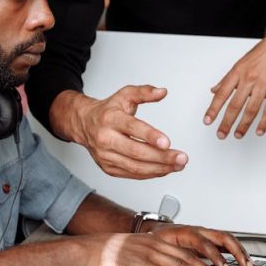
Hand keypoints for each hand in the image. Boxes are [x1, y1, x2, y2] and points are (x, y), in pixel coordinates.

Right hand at [66, 86, 186, 178]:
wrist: (84, 124)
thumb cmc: (107, 111)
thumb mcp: (125, 95)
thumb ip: (144, 92)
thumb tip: (162, 92)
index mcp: (110, 119)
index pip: (132, 128)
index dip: (150, 136)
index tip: (167, 142)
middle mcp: (105, 139)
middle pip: (136, 152)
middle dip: (162, 157)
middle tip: (181, 157)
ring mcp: (106, 156)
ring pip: (136, 167)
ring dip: (160, 168)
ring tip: (178, 165)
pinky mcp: (108, 168)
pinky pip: (132, 174)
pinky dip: (151, 173)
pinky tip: (164, 169)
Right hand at [79, 226, 252, 265]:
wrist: (90, 251)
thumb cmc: (112, 252)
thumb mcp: (139, 248)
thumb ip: (157, 254)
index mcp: (158, 237)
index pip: (190, 243)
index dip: (209, 252)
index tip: (222, 262)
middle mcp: (157, 242)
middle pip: (191, 254)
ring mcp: (150, 253)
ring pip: (184, 264)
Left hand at [204, 27, 265, 138]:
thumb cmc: (264, 51)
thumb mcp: (241, 62)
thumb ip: (228, 78)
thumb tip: (214, 90)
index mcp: (238, 72)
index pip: (221, 94)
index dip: (213, 109)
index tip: (208, 121)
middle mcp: (249, 79)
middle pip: (235, 106)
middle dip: (226, 123)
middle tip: (221, 134)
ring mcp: (264, 85)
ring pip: (251, 110)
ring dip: (243, 125)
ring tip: (237, 135)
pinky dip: (264, 123)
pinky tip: (258, 131)